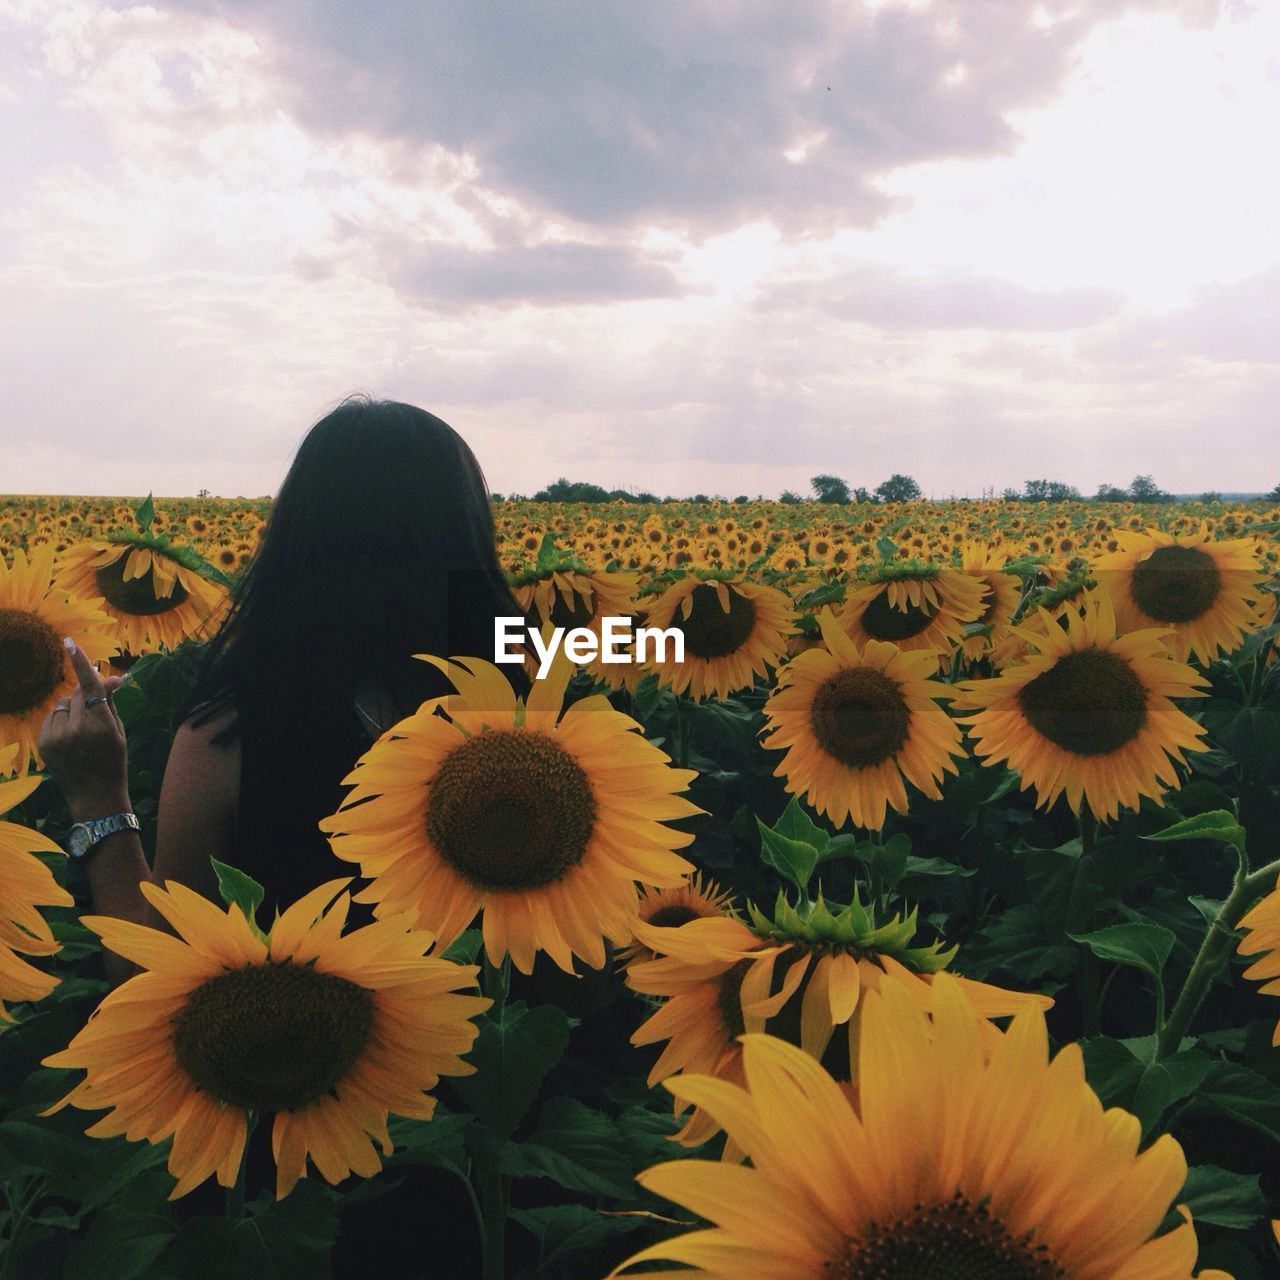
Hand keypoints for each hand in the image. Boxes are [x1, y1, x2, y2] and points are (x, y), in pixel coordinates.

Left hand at [38, 638, 130, 817]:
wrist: (95, 796)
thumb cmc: (114, 760)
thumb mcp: (118, 730)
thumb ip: (109, 702)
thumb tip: (110, 677)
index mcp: (101, 725)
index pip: (89, 687)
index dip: (80, 663)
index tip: (69, 643)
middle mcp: (77, 729)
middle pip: (75, 695)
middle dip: (84, 698)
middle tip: (95, 715)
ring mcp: (57, 737)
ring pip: (62, 706)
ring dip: (70, 710)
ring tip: (81, 733)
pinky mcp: (44, 743)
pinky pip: (51, 718)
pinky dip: (59, 722)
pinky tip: (69, 739)